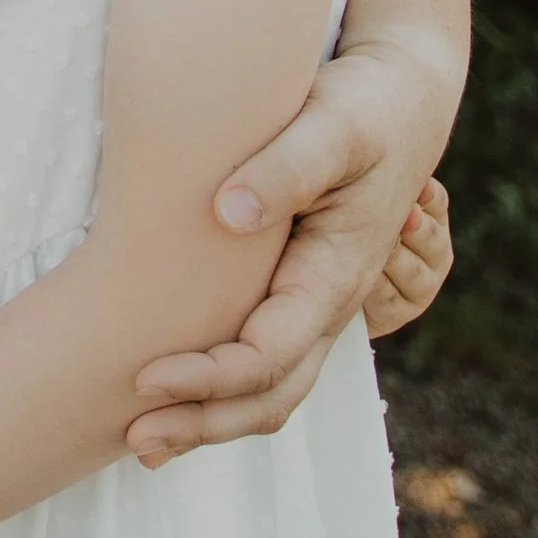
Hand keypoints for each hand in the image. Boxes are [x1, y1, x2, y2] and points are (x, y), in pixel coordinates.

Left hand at [123, 41, 443, 467]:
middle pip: (273, 395)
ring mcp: (317, 302)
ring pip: (270, 388)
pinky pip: (264, 359)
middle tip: (135, 440)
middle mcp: (331, 302)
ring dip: (208, 419)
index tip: (144, 377)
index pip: (269, 354)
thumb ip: (287, 165)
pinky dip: (219, 388)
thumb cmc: (365, 106)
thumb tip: (231, 213)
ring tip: (141, 438)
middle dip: (204, 424)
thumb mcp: (332, 123)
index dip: (208, 377)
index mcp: (336, 274)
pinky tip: (169, 388)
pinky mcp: (298, 288)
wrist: (402, 97)